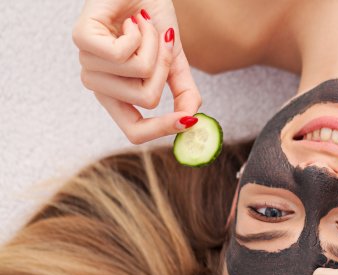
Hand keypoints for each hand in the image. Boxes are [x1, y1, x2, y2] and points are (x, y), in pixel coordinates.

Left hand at [73, 0, 200, 143]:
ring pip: (137, 73)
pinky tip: (132, 21)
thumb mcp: (175, 60)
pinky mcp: (82, 40)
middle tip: (162, 44)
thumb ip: (184, 92)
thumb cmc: (151, 19)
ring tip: (143, 26)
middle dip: (165, 69)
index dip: (162, 130)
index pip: (135, 131)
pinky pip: (120, 53)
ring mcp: (88, 63)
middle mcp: (100, 84)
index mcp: (119, 95)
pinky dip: (138, 33)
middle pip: (145, 100)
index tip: (188, 122)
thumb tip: (193, 120)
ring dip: (151, 44)